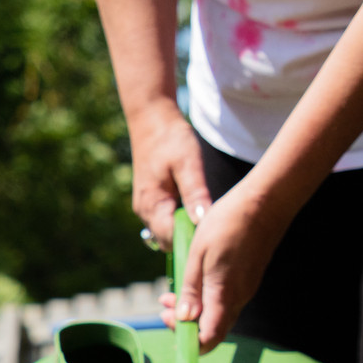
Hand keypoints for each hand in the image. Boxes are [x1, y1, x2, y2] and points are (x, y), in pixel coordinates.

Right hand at [128, 100, 211, 248]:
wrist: (151, 121)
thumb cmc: (171, 139)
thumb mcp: (188, 164)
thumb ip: (195, 194)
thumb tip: (202, 222)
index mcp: (152, 205)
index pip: (171, 238)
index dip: (192, 241)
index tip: (215, 237)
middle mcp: (145, 212)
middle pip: (169, 241)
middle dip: (190, 240)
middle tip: (216, 230)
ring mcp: (146, 209)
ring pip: (168, 233)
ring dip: (187, 230)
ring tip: (210, 221)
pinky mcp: (152, 203)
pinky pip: (167, 222)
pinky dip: (182, 221)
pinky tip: (198, 211)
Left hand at [161, 185, 287, 350]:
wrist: (266, 201)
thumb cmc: (227, 223)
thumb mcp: (198, 255)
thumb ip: (191, 290)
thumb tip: (184, 320)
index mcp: (224, 294)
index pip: (209, 338)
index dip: (188, 341)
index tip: (169, 324)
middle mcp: (239, 297)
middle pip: (212, 329)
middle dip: (184, 325)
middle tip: (162, 306)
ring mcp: (246, 288)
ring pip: (218, 314)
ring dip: (192, 311)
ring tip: (169, 294)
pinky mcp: (249, 279)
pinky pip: (226, 300)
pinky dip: (205, 299)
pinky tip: (191, 283)